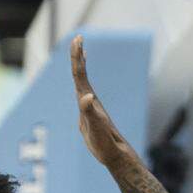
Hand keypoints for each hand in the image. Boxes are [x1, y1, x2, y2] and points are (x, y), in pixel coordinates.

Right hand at [71, 35, 132, 166]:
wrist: (115, 155)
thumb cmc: (105, 143)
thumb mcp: (96, 127)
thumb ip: (89, 111)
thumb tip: (87, 96)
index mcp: (89, 100)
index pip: (80, 75)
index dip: (77, 57)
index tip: (78, 39)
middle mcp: (90, 101)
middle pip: (81, 75)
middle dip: (78, 56)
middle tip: (77, 38)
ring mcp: (90, 108)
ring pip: (83, 84)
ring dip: (80, 68)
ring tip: (80, 53)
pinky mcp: (89, 117)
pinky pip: (84, 97)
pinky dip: (82, 88)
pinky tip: (83, 89)